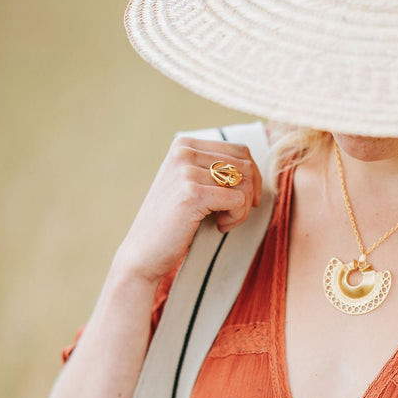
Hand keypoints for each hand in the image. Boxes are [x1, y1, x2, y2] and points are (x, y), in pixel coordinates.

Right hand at [114, 136, 262, 284]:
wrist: (143, 252)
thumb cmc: (173, 221)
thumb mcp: (190, 183)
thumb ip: (214, 167)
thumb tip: (254, 166)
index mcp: (184, 144)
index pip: (239, 150)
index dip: (252, 176)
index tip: (245, 200)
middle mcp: (184, 152)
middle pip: (245, 165)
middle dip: (249, 193)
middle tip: (234, 214)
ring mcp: (186, 171)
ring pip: (245, 183)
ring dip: (243, 208)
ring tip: (224, 221)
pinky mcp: (192, 194)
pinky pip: (239, 200)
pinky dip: (237, 217)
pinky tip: (219, 226)